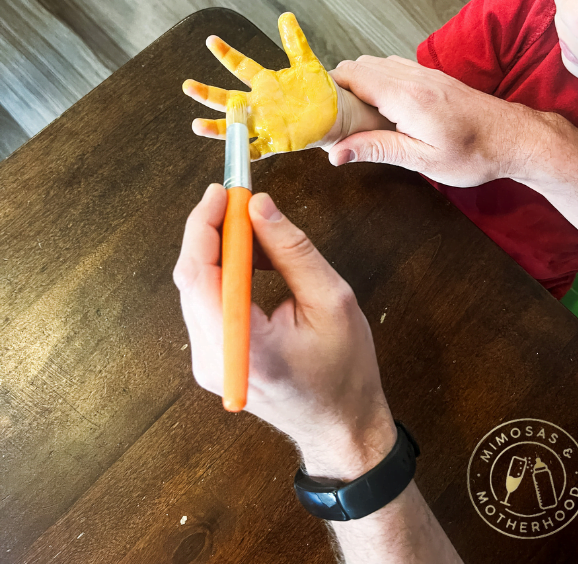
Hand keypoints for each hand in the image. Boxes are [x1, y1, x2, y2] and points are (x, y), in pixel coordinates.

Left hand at [173, 184, 396, 478]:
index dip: (205, 227)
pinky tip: (253, 261)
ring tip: (257, 232)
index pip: (200, 276)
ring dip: (220, 250)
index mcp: (245, 347)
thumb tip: (259, 206)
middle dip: (212, 231)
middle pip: (192, 279)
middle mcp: (214, 358)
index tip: (223, 192)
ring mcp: (208, 363)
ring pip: (196, 288)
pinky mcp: (212, 360)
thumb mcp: (332, 299)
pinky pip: (206, 303)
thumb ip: (291, 249)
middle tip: (239, 200)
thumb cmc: (345, 370)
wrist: (342, 427)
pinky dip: (224, 273)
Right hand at [183, 13, 337, 159]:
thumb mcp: (306, 64)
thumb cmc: (316, 89)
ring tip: (197, 124)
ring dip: (216, 126)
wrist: (333, 114)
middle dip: (206, 93)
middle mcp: (259, 103)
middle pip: (227, 99)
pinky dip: (247, 151)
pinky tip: (236, 150)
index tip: (211, 40)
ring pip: (235, 126)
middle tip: (188, 86)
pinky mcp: (276, 141)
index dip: (226, 53)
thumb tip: (286, 16)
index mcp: (264, 82)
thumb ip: (295, 43)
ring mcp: (265, 123)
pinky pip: (258, 149)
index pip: (240, 66)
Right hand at [328, 56, 540, 186]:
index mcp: (407, 96)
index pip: (351, 75)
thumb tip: (336, 153)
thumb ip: (376, 150)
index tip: (316, 110)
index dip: (327, 89)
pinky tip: (381, 110)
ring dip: (358, 85)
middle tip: (333, 120)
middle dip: (339, 89)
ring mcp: (423, 73)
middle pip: (358, 66)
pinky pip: (392, 69)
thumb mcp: (422, 160)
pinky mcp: (431, 77)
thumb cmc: (475, 153)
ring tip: (355, 118)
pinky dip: (377, 83)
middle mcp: (413, 76)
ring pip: (374, 65)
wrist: (515, 139)